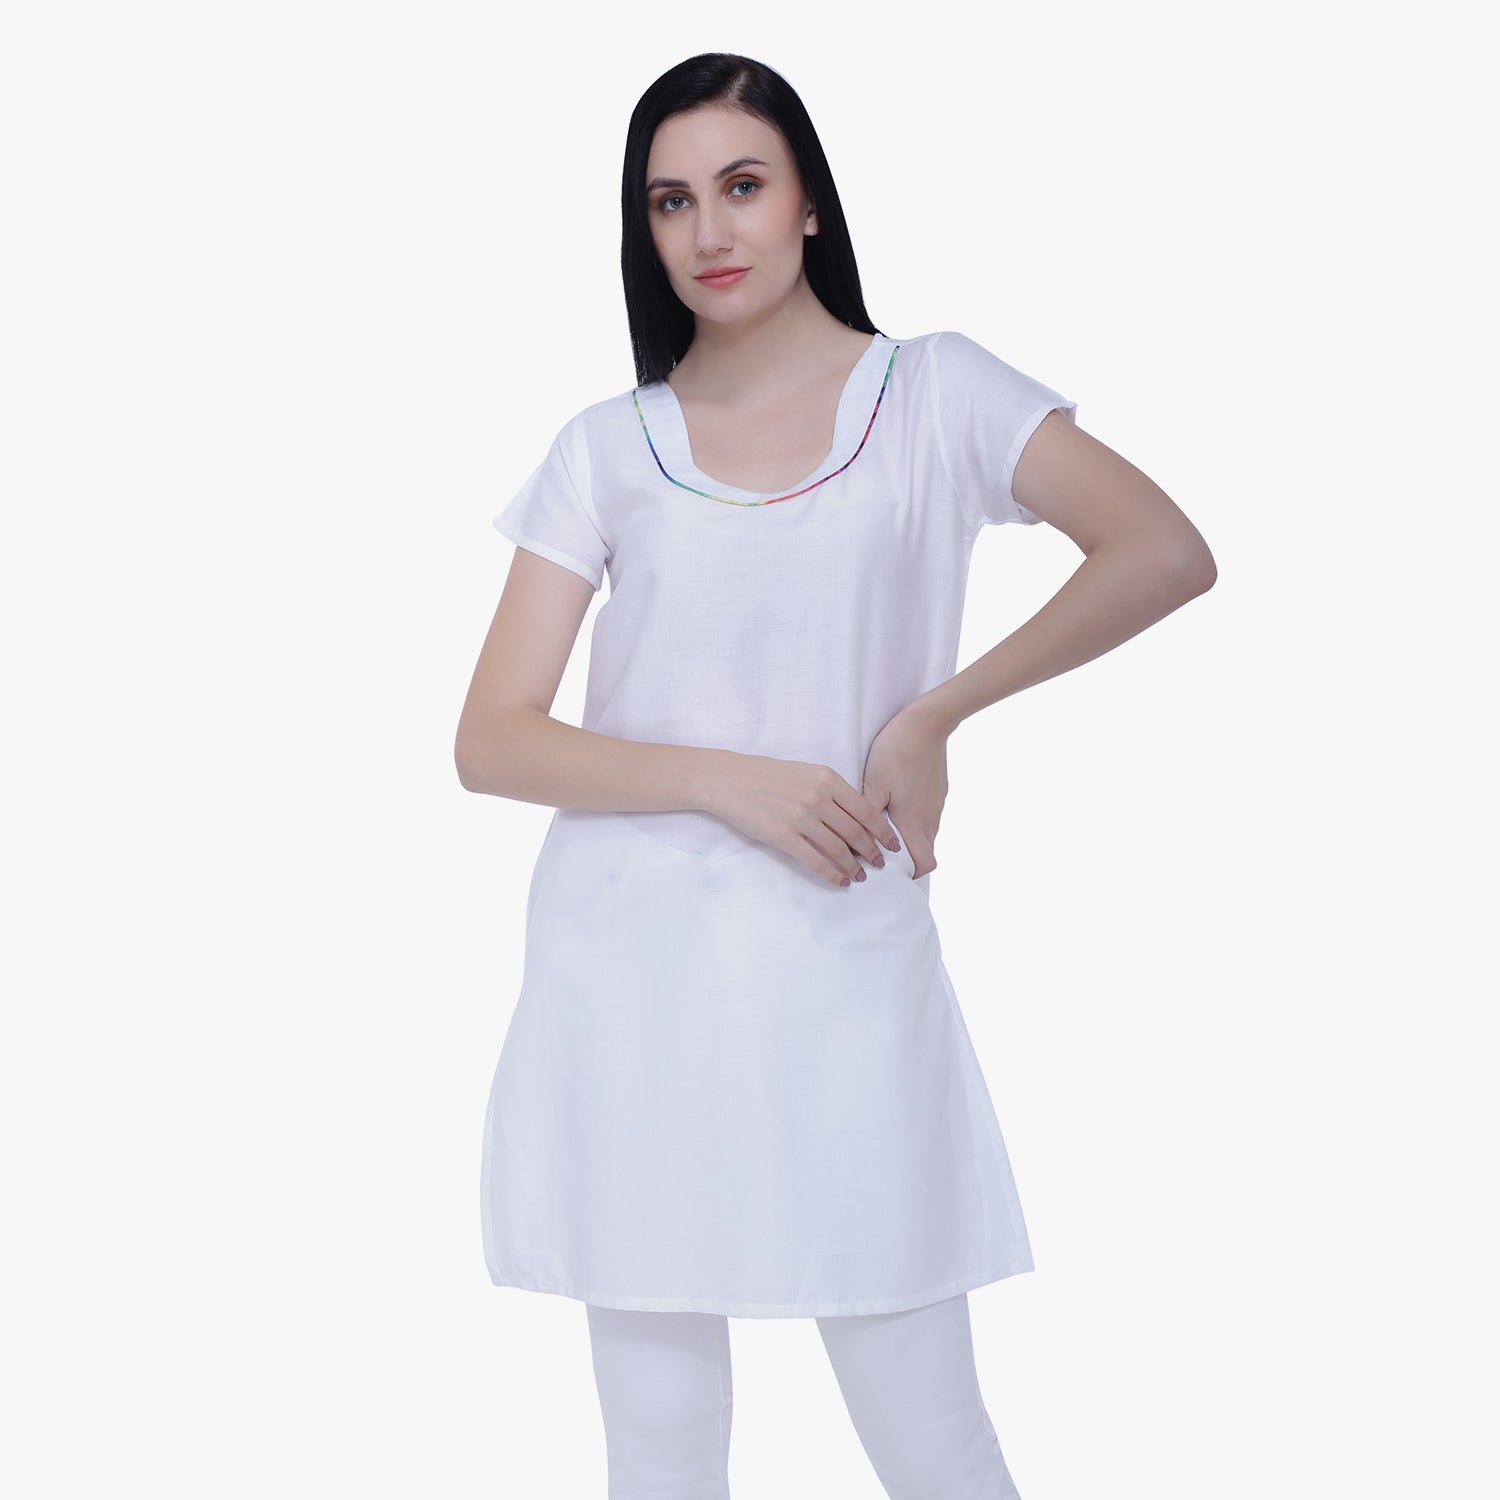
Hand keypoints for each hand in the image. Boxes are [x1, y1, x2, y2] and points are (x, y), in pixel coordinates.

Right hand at [703, 753, 902, 886]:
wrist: (729, 780)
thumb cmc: (767, 775)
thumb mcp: (805, 771)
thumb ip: (830, 789)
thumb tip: (854, 815)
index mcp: (827, 779)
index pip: (866, 810)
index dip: (883, 831)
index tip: (892, 844)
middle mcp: (818, 798)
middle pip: (856, 832)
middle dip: (872, 852)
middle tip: (880, 864)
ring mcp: (801, 818)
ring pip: (839, 849)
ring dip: (854, 866)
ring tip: (861, 876)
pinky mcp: (784, 837)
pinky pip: (816, 861)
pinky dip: (832, 875)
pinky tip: (840, 881)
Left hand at [861, 707, 948, 879]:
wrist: (928, 723)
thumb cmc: (896, 751)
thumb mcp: (873, 783)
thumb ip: (866, 816)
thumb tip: (855, 840)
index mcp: (912, 821)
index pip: (923, 863)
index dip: (911, 874)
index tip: (891, 872)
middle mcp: (929, 817)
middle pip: (926, 852)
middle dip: (909, 860)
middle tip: (884, 853)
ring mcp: (936, 804)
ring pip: (928, 834)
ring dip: (912, 839)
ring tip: (888, 829)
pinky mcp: (939, 792)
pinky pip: (930, 816)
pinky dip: (917, 821)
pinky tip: (898, 805)